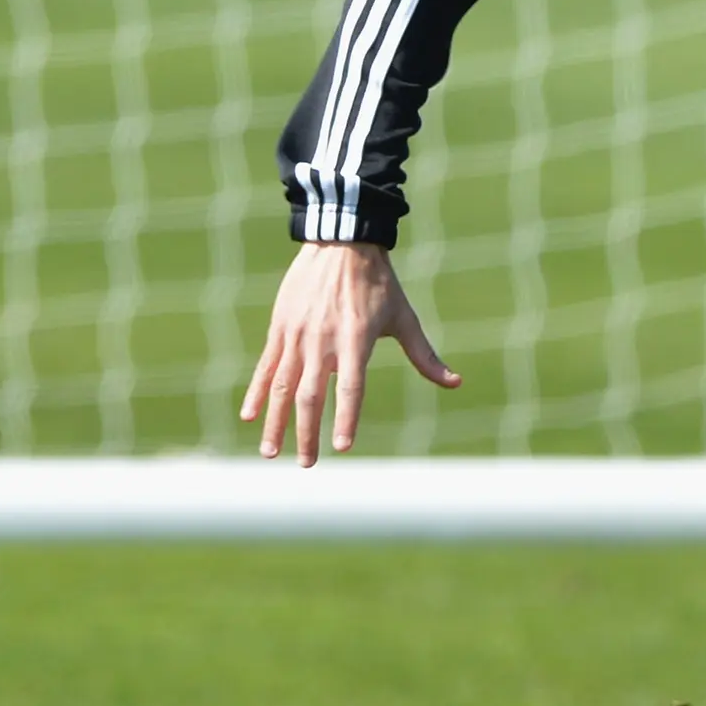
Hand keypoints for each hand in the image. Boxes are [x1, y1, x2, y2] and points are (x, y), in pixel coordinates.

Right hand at [240, 240, 461, 464]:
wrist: (341, 242)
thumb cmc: (379, 284)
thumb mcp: (404, 318)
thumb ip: (424, 356)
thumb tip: (456, 382)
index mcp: (356, 340)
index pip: (351, 388)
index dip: (346, 418)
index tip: (342, 447)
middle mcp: (323, 340)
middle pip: (311, 396)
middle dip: (306, 433)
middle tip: (307, 463)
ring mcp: (297, 335)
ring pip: (281, 386)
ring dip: (275, 421)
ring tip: (270, 452)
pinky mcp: (280, 327)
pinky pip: (265, 366)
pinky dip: (256, 392)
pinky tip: (249, 416)